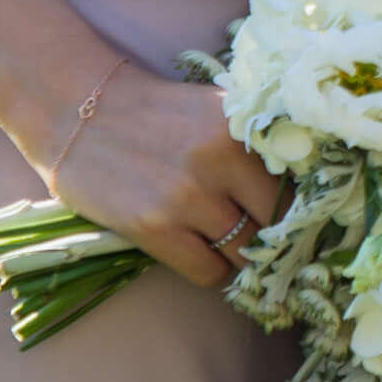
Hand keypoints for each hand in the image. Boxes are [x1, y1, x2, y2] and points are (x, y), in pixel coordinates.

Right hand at [42, 62, 290, 289]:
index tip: (300, 220)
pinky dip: (212, 269)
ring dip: (241, 255)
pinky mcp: (153, 228)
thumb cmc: (154, 113)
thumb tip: (303, 189)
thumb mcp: (214, 112)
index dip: (299, 208)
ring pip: (244, 252)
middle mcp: (220, 161)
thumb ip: (254, 144)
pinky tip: (201, 252)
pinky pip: (208, 271)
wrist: (78, 110)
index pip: (297, 185)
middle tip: (270, 240)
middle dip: (276, 235)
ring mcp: (186, 197)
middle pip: (277, 223)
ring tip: (229, 243)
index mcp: (242, 127)